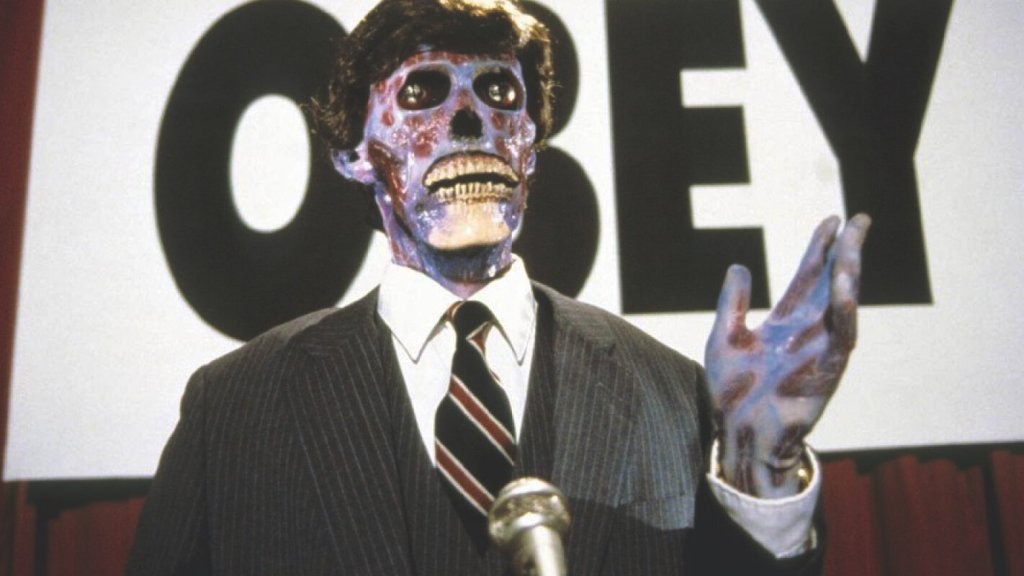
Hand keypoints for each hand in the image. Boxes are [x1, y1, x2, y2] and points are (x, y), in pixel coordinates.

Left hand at [704, 214, 870, 497]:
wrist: (738, 435)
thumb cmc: (731, 393)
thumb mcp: (724, 338)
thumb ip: (732, 303)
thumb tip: (739, 265)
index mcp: (785, 323)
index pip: (808, 277)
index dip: (819, 249)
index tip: (831, 220)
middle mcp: (808, 332)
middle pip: (832, 283)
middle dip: (846, 251)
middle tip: (860, 219)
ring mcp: (820, 349)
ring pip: (842, 304)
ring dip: (849, 273)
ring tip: (853, 242)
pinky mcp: (827, 370)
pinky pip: (842, 335)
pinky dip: (846, 310)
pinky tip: (847, 284)